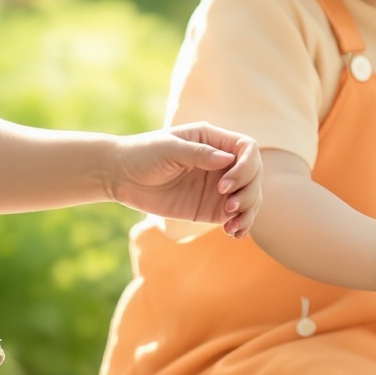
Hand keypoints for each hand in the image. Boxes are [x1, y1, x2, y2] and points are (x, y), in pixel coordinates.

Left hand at [106, 123, 261, 236]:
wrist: (120, 176)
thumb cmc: (142, 154)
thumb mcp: (168, 149)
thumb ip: (198, 154)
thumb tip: (228, 159)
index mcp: (213, 140)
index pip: (247, 149)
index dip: (246, 167)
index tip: (226, 184)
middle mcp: (221, 163)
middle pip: (254, 175)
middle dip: (248, 192)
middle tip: (227, 207)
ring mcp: (218, 186)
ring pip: (251, 197)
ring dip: (248, 212)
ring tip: (231, 226)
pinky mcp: (211, 207)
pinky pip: (236, 216)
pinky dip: (241, 225)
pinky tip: (234, 234)